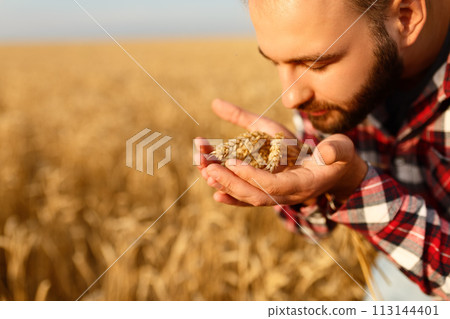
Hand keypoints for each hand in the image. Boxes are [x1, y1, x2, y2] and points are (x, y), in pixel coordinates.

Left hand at [197, 99, 367, 206]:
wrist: (336, 174)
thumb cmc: (339, 158)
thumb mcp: (342, 149)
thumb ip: (336, 149)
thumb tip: (326, 150)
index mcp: (304, 185)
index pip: (274, 186)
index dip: (253, 177)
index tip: (232, 163)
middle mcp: (287, 195)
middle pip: (254, 195)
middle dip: (230, 182)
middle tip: (208, 167)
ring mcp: (277, 196)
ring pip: (247, 196)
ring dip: (224, 184)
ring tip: (203, 168)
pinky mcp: (270, 192)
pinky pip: (248, 197)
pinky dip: (230, 195)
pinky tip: (213, 189)